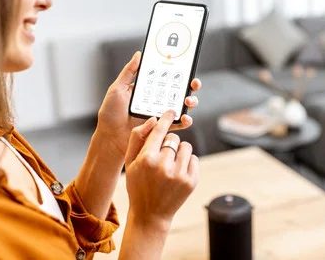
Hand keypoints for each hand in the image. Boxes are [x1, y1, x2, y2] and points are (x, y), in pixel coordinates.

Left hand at [96, 51, 201, 157]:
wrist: (109, 137)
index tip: (187, 66)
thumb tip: (138, 54)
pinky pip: (177, 124)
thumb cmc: (110, 113)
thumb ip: (129, 72)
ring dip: (190, 102)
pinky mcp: (162, 128)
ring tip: (188, 101)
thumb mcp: (117, 88)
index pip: (167, 77)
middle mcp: (157, 100)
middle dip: (191, 86)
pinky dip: (185, 121)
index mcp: (148, 89)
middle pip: (179, 90)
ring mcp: (161, 114)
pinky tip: (185, 118)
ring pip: (181, 106)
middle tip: (193, 84)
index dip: (179, 72)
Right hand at [124, 111, 198, 229]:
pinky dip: (187, 162)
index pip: (160, 130)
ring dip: (179, 152)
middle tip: (162, 156)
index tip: (171, 110)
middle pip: (173, 138)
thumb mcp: (130, 162)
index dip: (166, 118)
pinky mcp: (191, 181)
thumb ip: (137, 138)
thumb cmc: (137, 184)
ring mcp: (179, 174)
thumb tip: (153, 119)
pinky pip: (194, 159)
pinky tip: (177, 172)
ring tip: (170, 165)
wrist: (150, 214)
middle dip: (169, 143)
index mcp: (147, 159)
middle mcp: (164, 165)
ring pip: (186, 147)